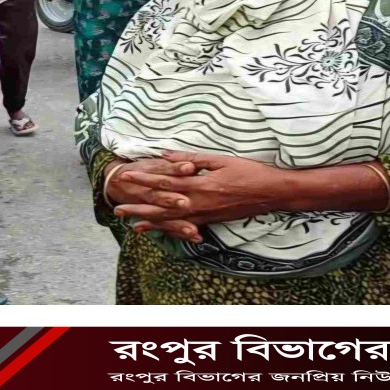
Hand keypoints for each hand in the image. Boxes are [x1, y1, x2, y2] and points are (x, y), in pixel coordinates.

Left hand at [112, 152, 289, 240]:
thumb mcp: (220, 160)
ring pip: (171, 221)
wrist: (272, 193)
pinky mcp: (211, 221)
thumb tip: (167, 156)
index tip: (125, 177)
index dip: (144, 180)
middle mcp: (198, 203)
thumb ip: (192, 160)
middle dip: (139, 207)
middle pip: (162, 207)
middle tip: (117, 209)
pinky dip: (171, 230)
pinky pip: (186, 227)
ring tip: (132, 225)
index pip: (165, 183)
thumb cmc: (249, 172)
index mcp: (199, 184)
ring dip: (150, 223)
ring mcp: (205, 214)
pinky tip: (160, 233)